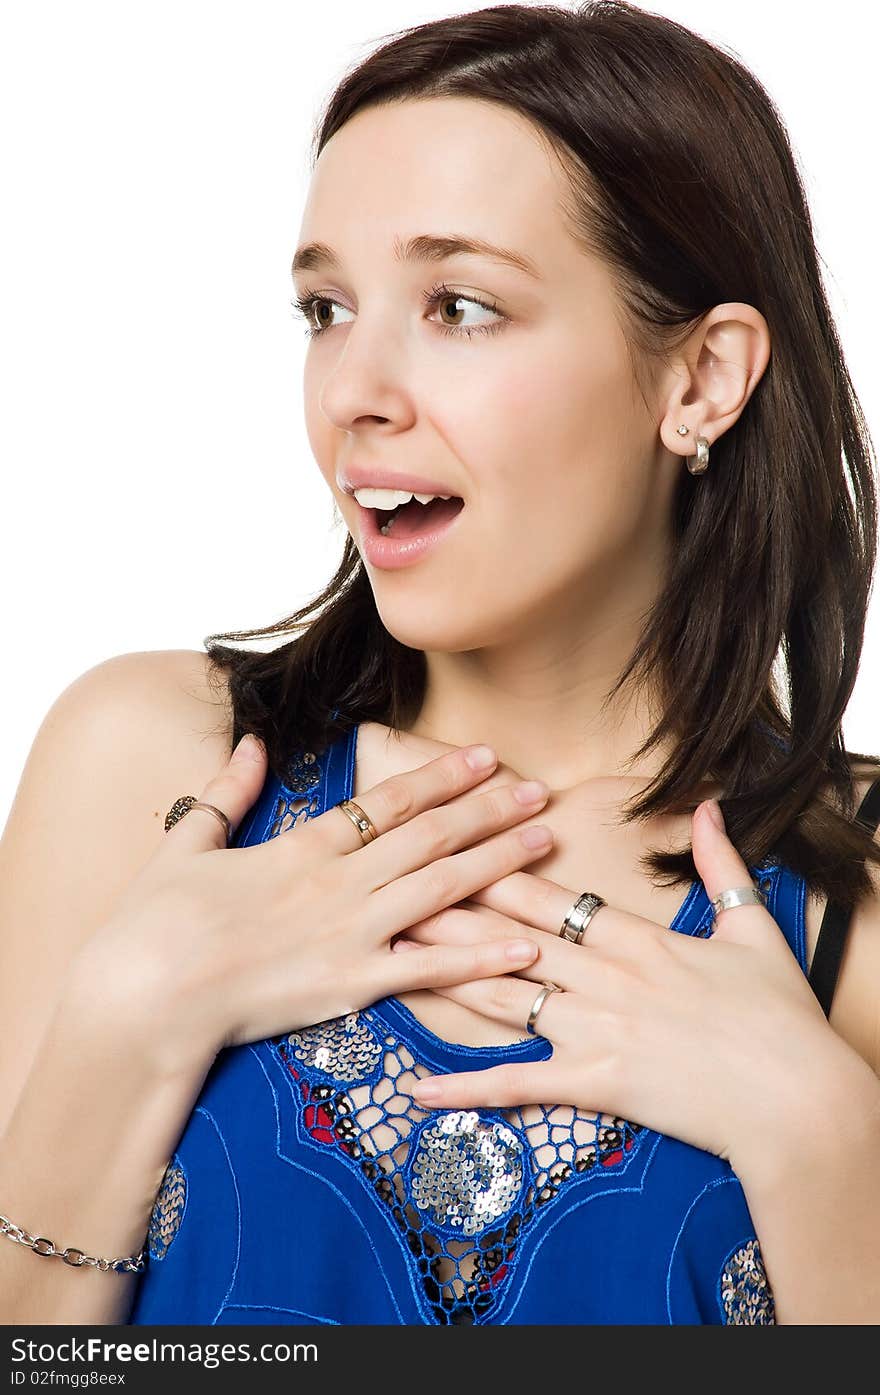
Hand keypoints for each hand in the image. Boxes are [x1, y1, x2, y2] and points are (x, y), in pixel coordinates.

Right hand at [70, 734, 556, 1078]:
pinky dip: (479, 959)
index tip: (484, 757)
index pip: (389, 801)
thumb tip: (250, 739)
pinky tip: (525, 947)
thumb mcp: (189, 841)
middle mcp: (340, 881)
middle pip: (430, 836)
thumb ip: (228, 789)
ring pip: (442, 888)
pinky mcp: (351, 987)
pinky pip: (428, 970)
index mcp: (305, 845)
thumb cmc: (156, 922)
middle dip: (489, 809)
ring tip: (545, 841)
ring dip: (498, 862)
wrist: (144, 995)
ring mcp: (351, 933)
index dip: (442, 776)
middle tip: (540, 790)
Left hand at [395, 798, 839, 1174]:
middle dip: (447, 910)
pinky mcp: (595, 1084)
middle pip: (510, 936)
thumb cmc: (780, 1017)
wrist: (797, 1099)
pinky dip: (465, 1088)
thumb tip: (709, 804)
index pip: (552, 894)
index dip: (496, 868)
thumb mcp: (753, 927)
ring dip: (441, 976)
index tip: (452, 844)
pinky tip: (416, 1088)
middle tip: (390, 889)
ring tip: (388, 958)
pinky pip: (518, 1085)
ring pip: (501, 998)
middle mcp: (605, 977)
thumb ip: (722, 863)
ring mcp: (595, 1031)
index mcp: (637, 939)